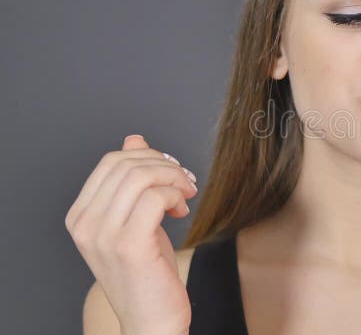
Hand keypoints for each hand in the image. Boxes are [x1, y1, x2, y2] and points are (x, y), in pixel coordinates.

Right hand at [65, 134, 197, 334]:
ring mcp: (103, 235)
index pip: (111, 161)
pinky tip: (182, 211)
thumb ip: (132, 182)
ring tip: (185, 195)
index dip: (148, 156)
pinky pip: (154, 197)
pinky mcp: (128, 245)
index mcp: (81, 216)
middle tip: (185, 180)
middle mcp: (85, 224)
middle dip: (164, 164)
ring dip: (174, 178)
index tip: (171, 170)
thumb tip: (134, 138)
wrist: (151, 320)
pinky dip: (175, 195)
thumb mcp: (136, 219)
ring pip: (141, 176)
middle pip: (126, 164)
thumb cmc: (147, 271)